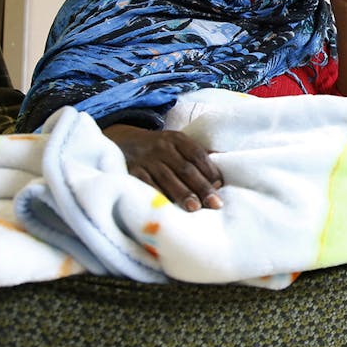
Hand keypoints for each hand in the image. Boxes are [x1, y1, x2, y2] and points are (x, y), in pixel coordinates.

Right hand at [103, 124, 221, 211]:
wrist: (122, 141)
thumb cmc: (158, 149)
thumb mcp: (176, 144)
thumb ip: (197, 155)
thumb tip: (224, 166)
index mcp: (177, 139)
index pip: (197, 155)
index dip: (210, 171)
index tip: (220, 186)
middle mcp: (162, 147)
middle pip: (186, 168)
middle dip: (201, 187)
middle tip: (214, 204)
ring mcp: (145, 159)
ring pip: (167, 178)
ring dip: (182, 193)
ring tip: (195, 208)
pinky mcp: (131, 171)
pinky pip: (147, 184)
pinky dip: (159, 195)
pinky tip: (169, 207)